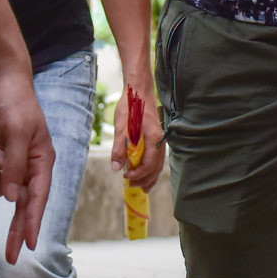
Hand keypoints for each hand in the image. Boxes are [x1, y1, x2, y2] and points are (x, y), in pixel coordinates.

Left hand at [0, 70, 55, 261]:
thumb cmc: (14, 101)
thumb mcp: (18, 132)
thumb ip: (15, 164)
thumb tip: (11, 197)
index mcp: (43, 160)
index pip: (38, 198)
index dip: (34, 224)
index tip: (30, 248)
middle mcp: (31, 165)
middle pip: (25, 205)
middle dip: (19, 231)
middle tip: (12, 258)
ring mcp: (14, 161)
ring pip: (5, 191)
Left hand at [113, 73, 166, 187]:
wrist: (138, 89)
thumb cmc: (130, 105)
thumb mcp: (121, 127)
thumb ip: (119, 148)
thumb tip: (116, 168)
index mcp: (153, 139)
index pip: (149, 165)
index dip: (139, 175)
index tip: (126, 177)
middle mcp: (160, 140)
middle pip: (157, 167)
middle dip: (146, 180)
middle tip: (134, 188)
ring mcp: (160, 138)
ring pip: (159, 163)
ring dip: (150, 175)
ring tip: (142, 185)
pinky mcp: (157, 136)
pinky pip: (157, 156)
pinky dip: (152, 166)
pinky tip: (143, 169)